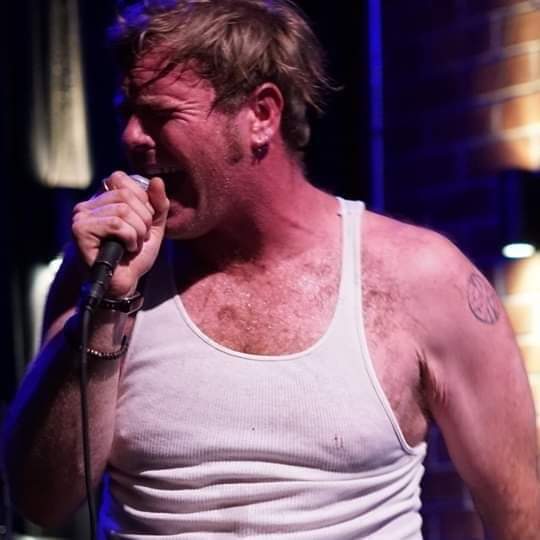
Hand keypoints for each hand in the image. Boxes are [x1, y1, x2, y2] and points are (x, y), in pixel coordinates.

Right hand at [72, 171, 168, 296]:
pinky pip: (115, 224)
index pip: (121, 178)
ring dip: (138, 232)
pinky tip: (126, 250)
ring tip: (133, 245)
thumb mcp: (153, 226)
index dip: (141, 199)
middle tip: (140, 237)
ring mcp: (81, 217)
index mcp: (102, 199)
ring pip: (122, 210)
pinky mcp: (80, 230)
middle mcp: (88, 204)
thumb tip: (157, 180)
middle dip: (143, 219)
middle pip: (125, 194)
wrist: (124, 284)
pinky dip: (129, 239)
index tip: (143, 222)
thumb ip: (158, 204)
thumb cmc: (134, 256)